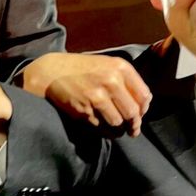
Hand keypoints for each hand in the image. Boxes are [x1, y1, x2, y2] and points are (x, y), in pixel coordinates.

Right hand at [23, 52, 151, 136]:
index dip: (143, 109)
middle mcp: (111, 81)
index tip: (138, 114)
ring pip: (118, 123)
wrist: (51, 71)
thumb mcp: (105, 64)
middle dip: (133, 124)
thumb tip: (143, 104)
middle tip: (131, 128)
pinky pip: (103, 129)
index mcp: (119, 67)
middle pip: (133, 113)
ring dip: (118, 130)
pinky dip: (105, 132)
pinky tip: (102, 127)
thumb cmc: (80, 68)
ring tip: (115, 128)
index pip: (144, 96)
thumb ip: (125, 80)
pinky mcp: (85, 111)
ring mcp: (97, 97)